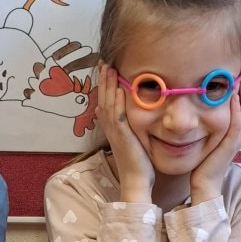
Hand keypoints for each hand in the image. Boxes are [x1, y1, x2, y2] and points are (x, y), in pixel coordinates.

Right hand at [97, 61, 153, 203]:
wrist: (136, 180)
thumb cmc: (137, 163)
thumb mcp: (131, 140)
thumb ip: (127, 126)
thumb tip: (126, 115)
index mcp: (111, 128)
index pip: (104, 101)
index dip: (104, 85)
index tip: (105, 69)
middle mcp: (110, 128)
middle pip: (103, 98)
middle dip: (103, 80)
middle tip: (103, 62)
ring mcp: (115, 132)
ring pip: (108, 103)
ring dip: (107, 85)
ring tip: (108, 68)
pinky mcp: (122, 136)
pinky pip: (118, 116)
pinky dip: (117, 102)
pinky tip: (118, 89)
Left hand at [189, 67, 240, 205]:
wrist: (204, 184)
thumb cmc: (202, 165)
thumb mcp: (207, 140)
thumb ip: (209, 127)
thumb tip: (201, 111)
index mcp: (234, 132)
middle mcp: (238, 134)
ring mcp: (235, 140)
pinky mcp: (229, 145)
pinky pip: (237, 124)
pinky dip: (237, 109)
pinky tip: (235, 96)